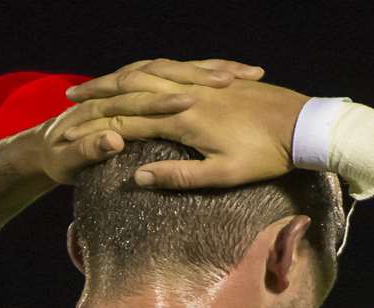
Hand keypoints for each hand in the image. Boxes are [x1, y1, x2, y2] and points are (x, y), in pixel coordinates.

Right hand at [60, 60, 308, 188]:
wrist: (304, 127)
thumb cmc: (265, 156)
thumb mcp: (222, 176)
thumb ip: (178, 176)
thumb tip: (139, 178)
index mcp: (185, 118)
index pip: (130, 117)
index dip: (96, 122)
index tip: (69, 129)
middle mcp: (189, 93)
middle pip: (133, 85)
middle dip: (99, 90)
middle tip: (71, 97)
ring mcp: (204, 82)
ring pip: (153, 69)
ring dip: (122, 74)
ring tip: (100, 80)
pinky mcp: (219, 78)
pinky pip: (181, 64)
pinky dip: (157, 66)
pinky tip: (149, 69)